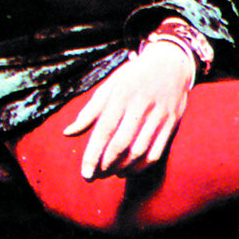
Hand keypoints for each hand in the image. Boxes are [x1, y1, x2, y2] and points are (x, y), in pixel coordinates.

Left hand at [63, 41, 195, 179]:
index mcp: (122, 93)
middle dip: (106, 165)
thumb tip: (68, 133)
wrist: (170, 63)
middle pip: (121, 143)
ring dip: (122, 168)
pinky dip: (141, 167)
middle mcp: (140, 104)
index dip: (93, 154)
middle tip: (96, 176)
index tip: (85, 173)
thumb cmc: (134, 76)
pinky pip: (156, 153)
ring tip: (110, 173)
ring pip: (139, 151)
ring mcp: (159, 115)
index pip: (104, 129)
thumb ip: (90, 111)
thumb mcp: (110, 85)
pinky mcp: (171, 124)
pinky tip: (129, 170)